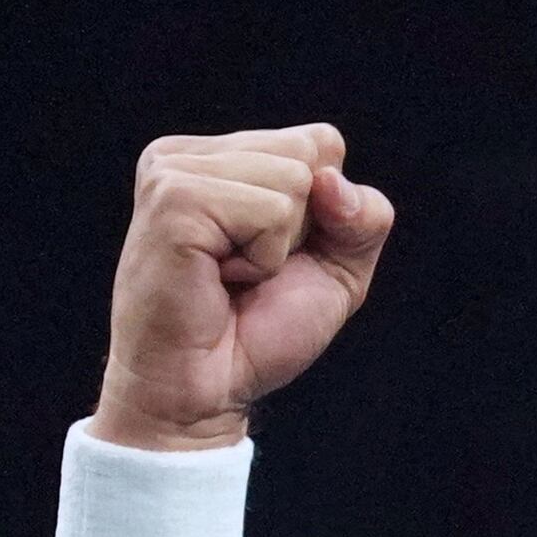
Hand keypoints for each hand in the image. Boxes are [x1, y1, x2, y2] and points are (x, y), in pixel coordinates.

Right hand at [92, 124, 395, 453]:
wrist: (202, 394)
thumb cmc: (256, 335)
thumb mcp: (336, 269)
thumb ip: (362, 216)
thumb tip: (330, 179)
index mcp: (218, 158)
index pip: (319, 141)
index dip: (323, 212)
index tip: (270, 257)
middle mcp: (189, 155)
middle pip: (308, 152)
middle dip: (300, 228)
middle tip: (246, 272)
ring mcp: (174, 172)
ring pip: (293, 180)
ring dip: (276, 248)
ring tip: (228, 277)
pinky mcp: (173, 199)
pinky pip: (269, 211)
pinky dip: (261, 259)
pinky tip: (216, 277)